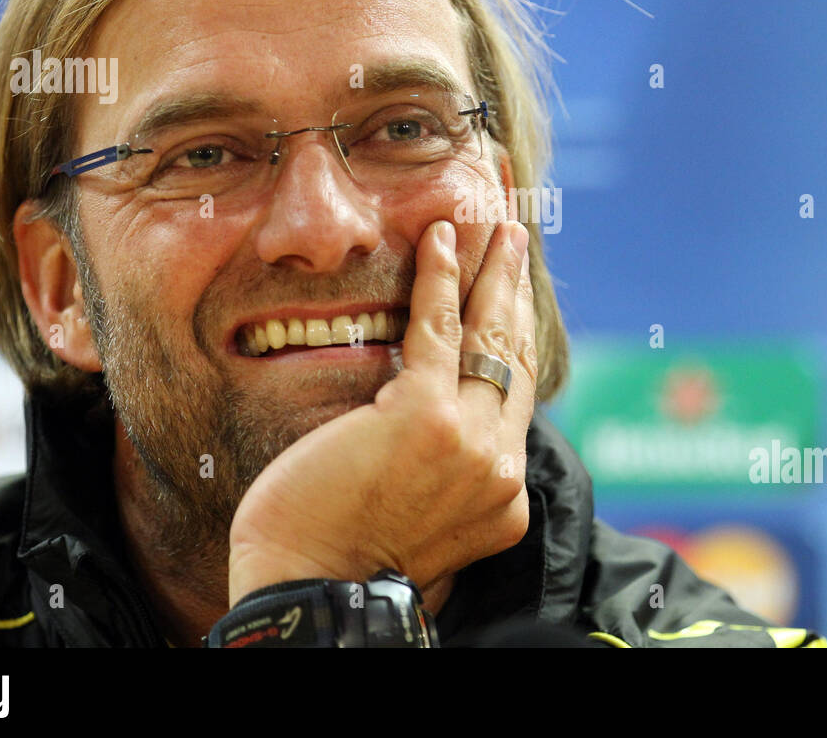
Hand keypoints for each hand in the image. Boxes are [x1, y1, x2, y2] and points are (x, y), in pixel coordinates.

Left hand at [226, 218, 536, 606]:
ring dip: (494, 277)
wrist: (309, 593)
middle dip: (517, 298)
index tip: (515, 306)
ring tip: (497, 233)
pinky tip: (438, 240)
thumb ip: (444, 482)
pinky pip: (438, 328)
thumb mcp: (417, 527)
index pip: (516, 404)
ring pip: (490, 339)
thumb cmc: (339, 564)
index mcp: (500, 499)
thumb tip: (433, 443)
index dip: (517, 345)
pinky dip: (440, 278)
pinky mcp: (425, 415)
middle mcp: (499, 468)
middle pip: (517, 362)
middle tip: (517, 249)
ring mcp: (470, 441)